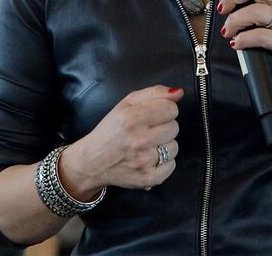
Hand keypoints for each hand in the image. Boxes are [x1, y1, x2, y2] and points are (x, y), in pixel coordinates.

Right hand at [60, 86, 182, 196]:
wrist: (92, 161)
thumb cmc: (111, 130)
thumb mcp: (127, 104)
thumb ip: (154, 93)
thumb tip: (179, 93)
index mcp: (131, 118)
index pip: (171, 108)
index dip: (164, 110)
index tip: (153, 115)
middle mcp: (137, 140)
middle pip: (174, 127)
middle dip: (163, 127)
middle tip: (146, 131)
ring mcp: (143, 161)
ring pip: (174, 147)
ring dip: (163, 145)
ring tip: (146, 146)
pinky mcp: (147, 178)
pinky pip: (172, 165)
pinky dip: (163, 163)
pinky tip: (148, 159)